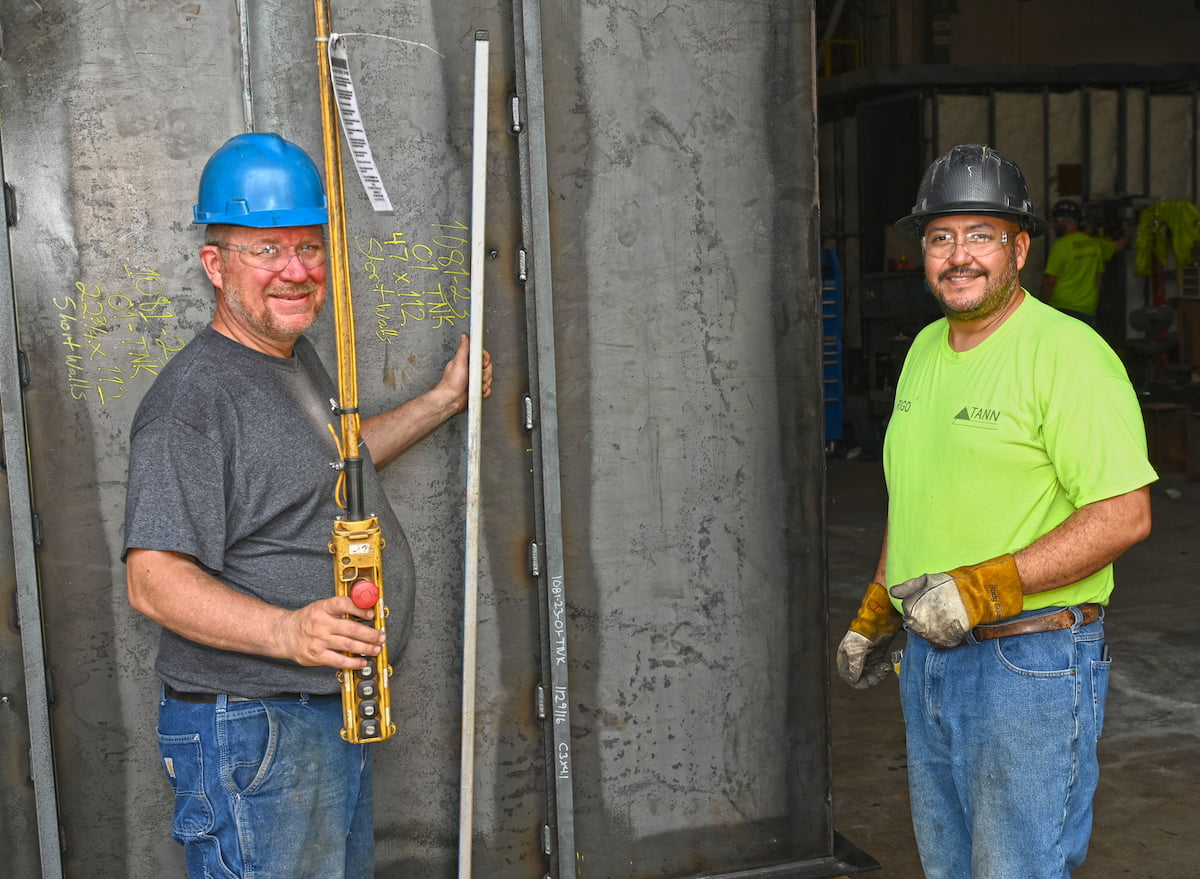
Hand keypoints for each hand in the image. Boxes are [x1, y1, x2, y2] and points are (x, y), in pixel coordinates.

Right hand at [272, 595, 384, 669]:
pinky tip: (363, 661)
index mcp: (323, 608)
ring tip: (376, 648)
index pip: (343, 604)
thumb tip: (367, 608)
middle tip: (381, 636)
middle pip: (350, 628)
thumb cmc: (308, 620)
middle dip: (370, 633)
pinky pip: (339, 661)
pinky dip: (353, 662)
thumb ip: (341, 608)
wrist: (285, 634)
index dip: (360, 608)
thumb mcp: (322, 607)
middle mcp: (321, 623)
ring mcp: (318, 641)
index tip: (372, 613)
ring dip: (366, 648)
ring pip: (347, 645)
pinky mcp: (317, 656)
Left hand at [438, 333, 492, 413]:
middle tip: (477, 376)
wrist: (450, 400)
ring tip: (475, 385)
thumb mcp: (458, 362)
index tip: (482, 363)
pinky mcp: (476, 388)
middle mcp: (471, 369)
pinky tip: (477, 391)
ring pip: (488, 378)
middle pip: (488, 367)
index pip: (482, 355)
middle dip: (485, 373)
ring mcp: (474, 379)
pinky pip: (487, 388)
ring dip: (484, 383)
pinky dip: (484, 391)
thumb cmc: (451, 383)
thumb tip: (464, 335)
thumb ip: (464, 348)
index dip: (485, 359)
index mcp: (467, 361)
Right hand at [836, 581, 901, 687]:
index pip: (846, 674)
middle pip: (860, 676)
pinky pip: (879, 668)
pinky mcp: (878, 654)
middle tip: (877, 678)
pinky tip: (886, 666)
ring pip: (870, 673)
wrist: (880, 619)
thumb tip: (854, 680)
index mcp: (846, 655)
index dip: (854, 680)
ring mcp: (867, 656)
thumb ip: (855, 665)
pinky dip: (883, 670)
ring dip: (877, 675)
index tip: (864, 683)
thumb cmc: (865, 632)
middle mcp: (855, 657)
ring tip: (884, 670)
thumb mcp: (857, 650)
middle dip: (869, 679)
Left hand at [889, 554, 1023, 647]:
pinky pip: (939, 640)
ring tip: (943, 615)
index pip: (907, 611)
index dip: (917, 605)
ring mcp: (932, 635)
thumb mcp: (925, 580)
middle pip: (914, 624)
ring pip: (925, 634)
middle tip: (936, 608)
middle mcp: (919, 625)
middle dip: (922, 617)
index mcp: (911, 609)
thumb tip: (893, 592)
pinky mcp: (945, 641)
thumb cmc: (949, 586)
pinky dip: (942, 634)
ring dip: (931, 626)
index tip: (928, 600)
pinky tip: (949, 623)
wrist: (975, 596)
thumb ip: (906, 587)